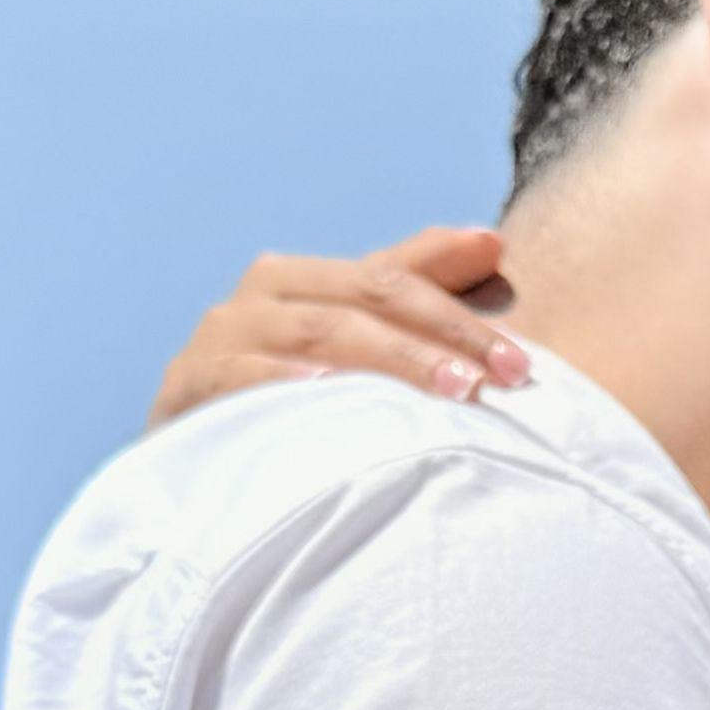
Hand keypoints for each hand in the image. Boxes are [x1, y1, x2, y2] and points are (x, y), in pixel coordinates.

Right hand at [149, 225, 529, 431]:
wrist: (190, 469)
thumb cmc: (282, 403)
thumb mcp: (352, 344)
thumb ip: (412, 288)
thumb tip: (491, 240)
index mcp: (301, 278)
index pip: (392, 278)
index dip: (459, 313)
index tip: (521, 360)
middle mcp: (260, 296)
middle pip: (362, 299)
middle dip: (440, 338)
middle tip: (500, 379)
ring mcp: (221, 338)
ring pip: (318, 334)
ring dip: (390, 361)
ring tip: (451, 391)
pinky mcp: (189, 385)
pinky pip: (243, 376)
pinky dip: (290, 381)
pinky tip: (335, 394)